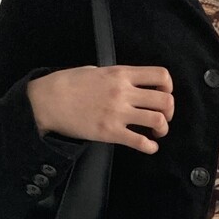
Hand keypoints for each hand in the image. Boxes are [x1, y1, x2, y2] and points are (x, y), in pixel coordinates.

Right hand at [27, 65, 173, 154]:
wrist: (49, 101)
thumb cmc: (69, 84)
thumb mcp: (97, 70)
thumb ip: (117, 76)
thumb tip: (130, 84)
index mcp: (122, 74)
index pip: (160, 75)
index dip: (169, 87)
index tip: (164, 95)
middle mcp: (124, 92)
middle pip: (165, 100)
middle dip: (169, 112)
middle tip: (163, 118)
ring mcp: (118, 113)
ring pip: (158, 121)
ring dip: (162, 129)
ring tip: (156, 133)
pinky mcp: (111, 132)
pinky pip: (140, 142)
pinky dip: (150, 147)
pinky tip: (149, 147)